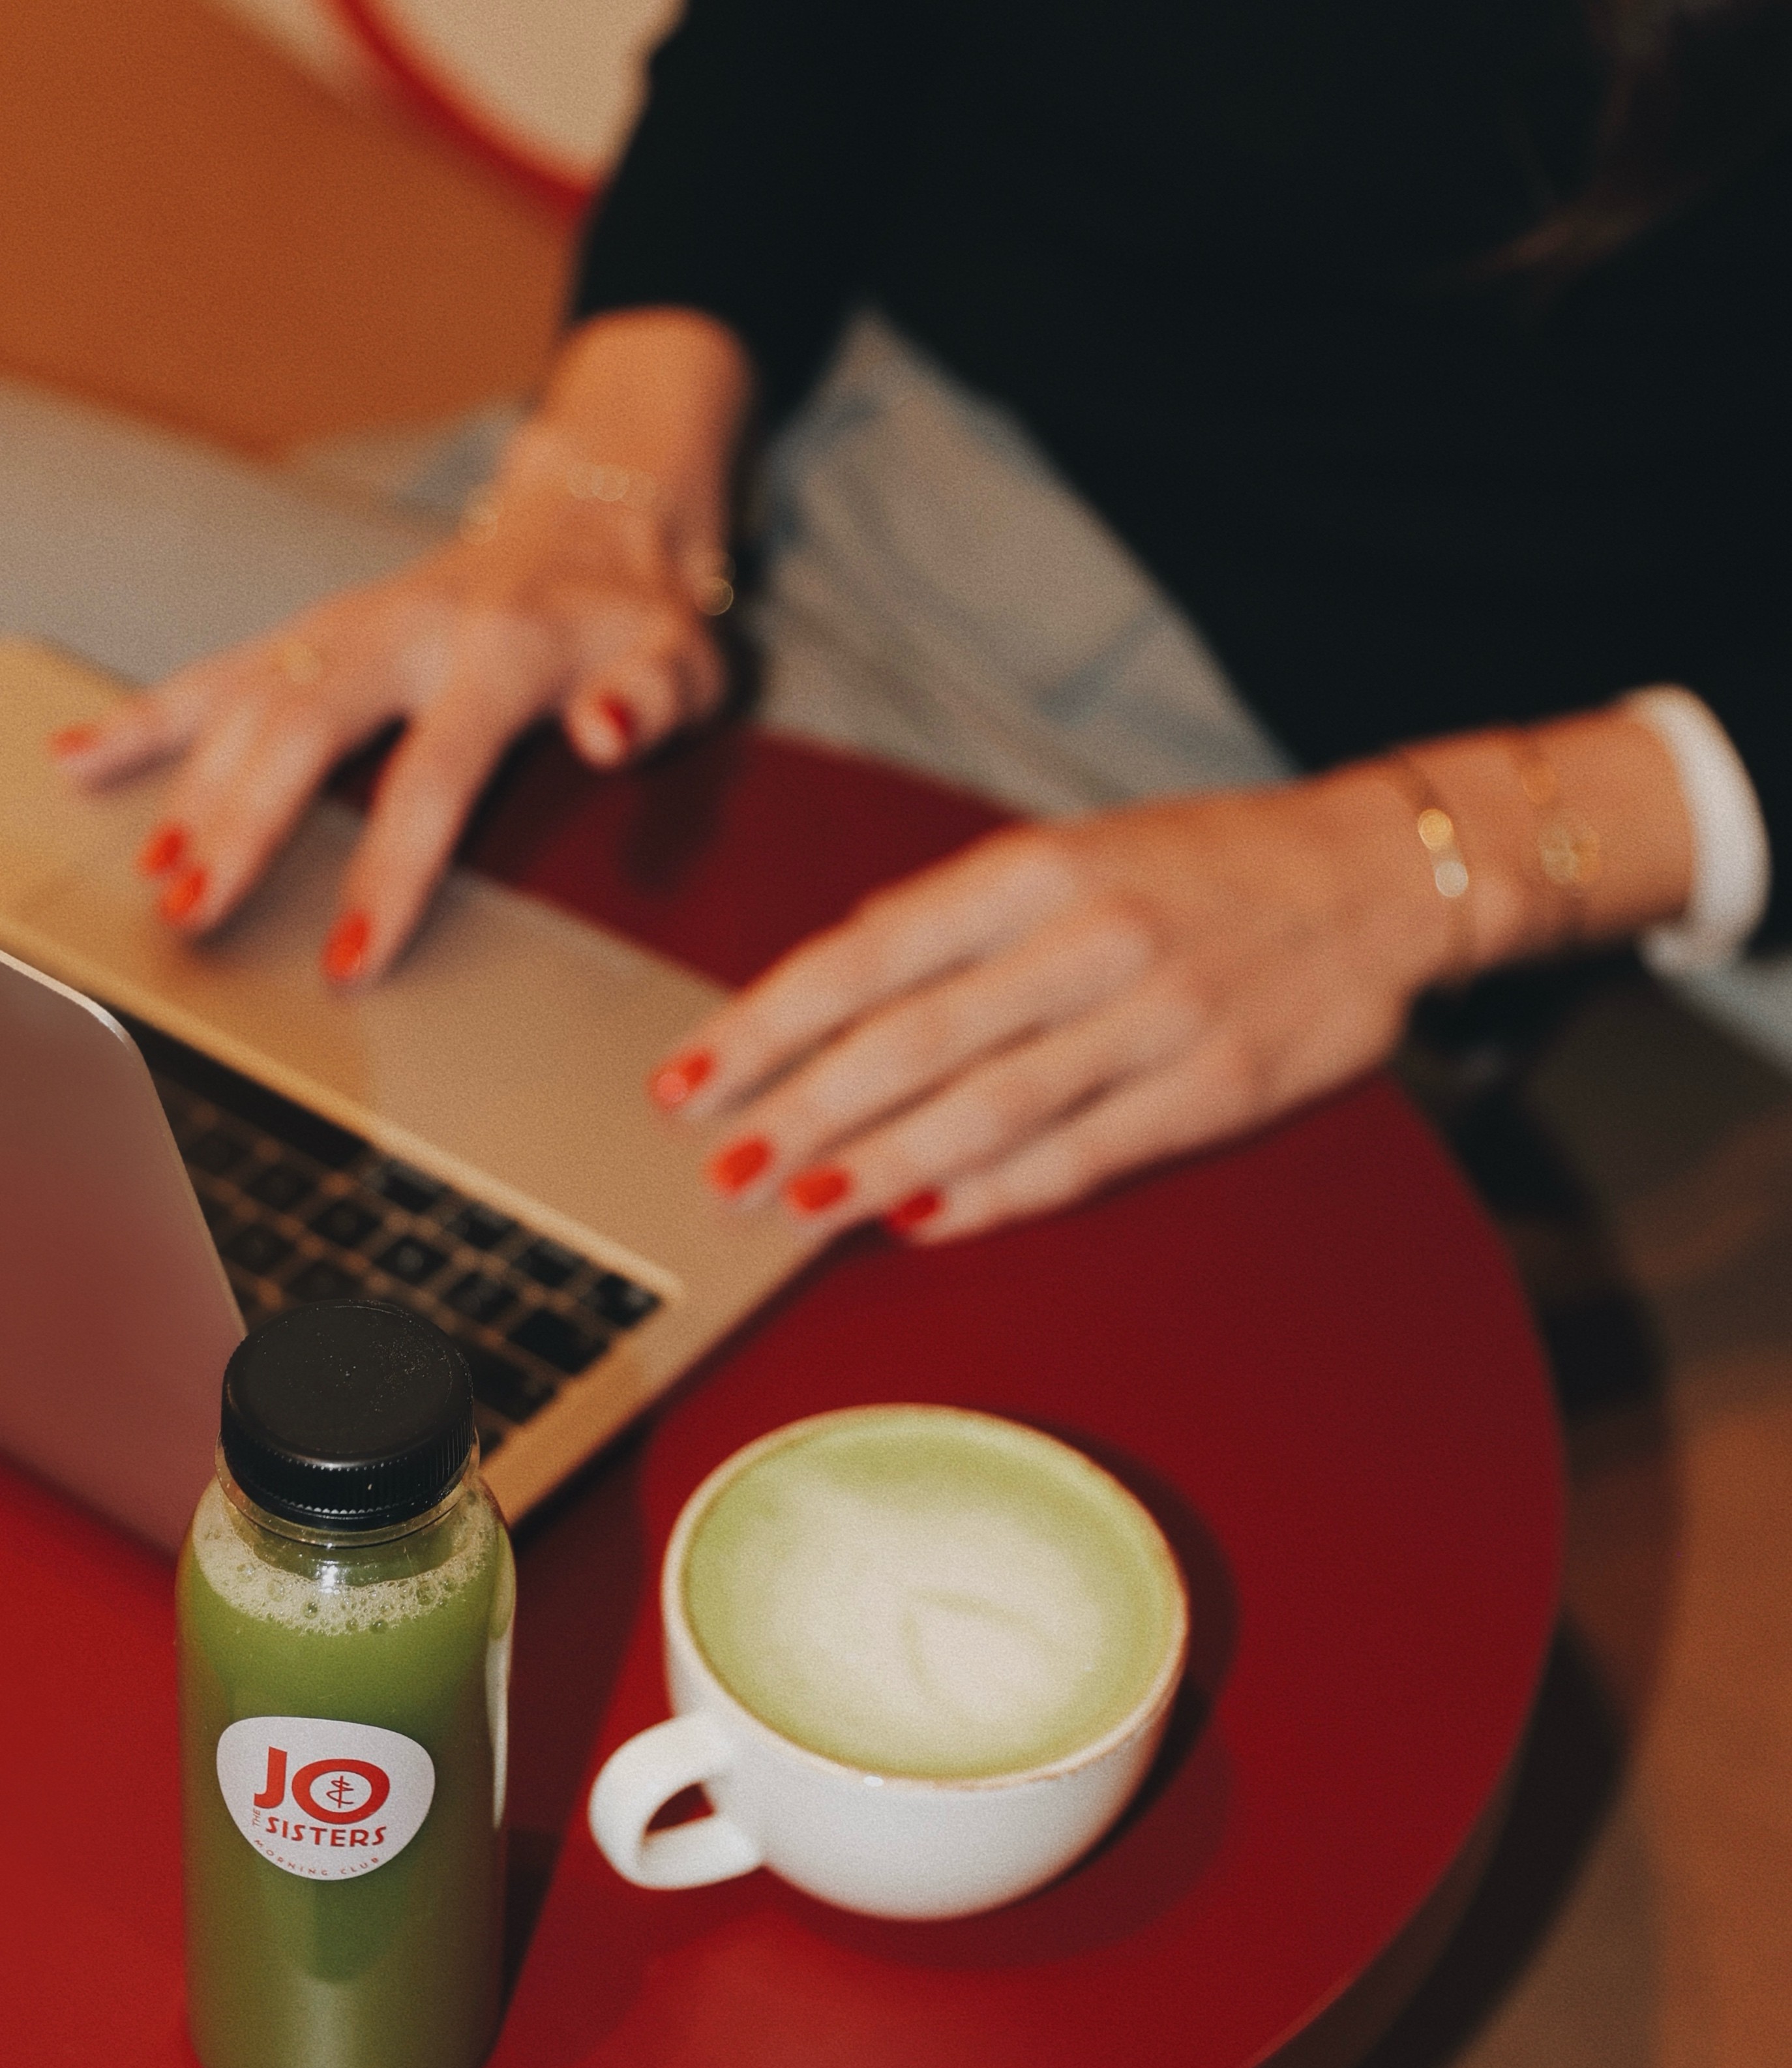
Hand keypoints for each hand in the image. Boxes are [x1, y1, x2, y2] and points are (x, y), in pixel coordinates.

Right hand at [51, 422, 732, 977]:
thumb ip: (654, 699)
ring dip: (188, 785)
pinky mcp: (316, 623)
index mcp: (502, 649)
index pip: (435, 774)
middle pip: (303, 727)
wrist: (599, 512)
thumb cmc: (639, 614)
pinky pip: (218, 666)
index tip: (349, 957)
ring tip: (149, 874)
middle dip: (242, 825)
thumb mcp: (687, 658)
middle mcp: (408, 626)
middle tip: (194, 914)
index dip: (390, 870)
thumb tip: (607, 733)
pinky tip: (72, 758)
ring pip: (246, 695)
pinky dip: (144, 712)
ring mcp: (350, 620)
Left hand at [648, 770, 1464, 1241]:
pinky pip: (1081, 1156)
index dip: (765, 1025)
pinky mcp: (1214, 1090)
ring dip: (877, 1165)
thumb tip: (840, 982)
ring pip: (986, 1107)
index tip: (687, 1078)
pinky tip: (920, 1217)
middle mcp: (1087, 938)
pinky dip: (992, 1192)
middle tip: (717, 1169)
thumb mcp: (1071, 850)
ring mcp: (1156, 1018)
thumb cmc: (1202, 865)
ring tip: (795, 1207)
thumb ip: (955, 918)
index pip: (866, 955)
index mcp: (1035, 868)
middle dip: (799, 1113)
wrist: (1379, 876)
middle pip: (910, 1041)